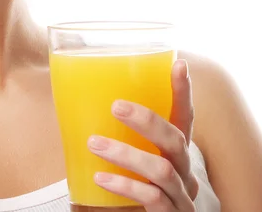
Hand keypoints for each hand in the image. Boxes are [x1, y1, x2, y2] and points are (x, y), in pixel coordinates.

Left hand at [87, 60, 198, 210]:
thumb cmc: (134, 191)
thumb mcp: (132, 163)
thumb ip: (119, 139)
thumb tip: (76, 105)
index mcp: (175, 153)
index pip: (184, 117)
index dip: (183, 92)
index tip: (178, 64)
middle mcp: (185, 171)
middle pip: (177, 139)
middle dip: (148, 120)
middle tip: (116, 106)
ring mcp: (181, 196)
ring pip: (162, 169)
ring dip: (126, 154)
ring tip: (94, 144)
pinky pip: (153, 198)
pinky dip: (126, 185)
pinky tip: (101, 178)